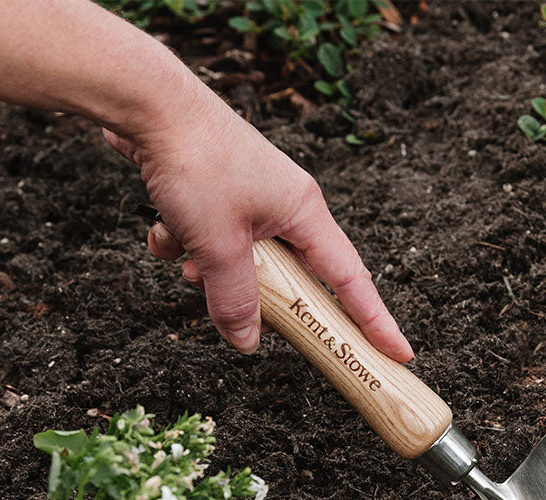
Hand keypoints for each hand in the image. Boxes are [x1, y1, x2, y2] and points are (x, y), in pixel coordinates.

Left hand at [104, 82, 412, 361]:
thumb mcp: (219, 245)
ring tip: (186, 253)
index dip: (375, 320)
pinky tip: (163, 227)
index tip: (398, 352)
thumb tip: (247, 343)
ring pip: (238, 259)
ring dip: (206, 265)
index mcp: (304, 212)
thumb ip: (235, 299)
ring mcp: (250, 197)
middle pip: (286, 276)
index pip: (351, 280)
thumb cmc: (196, 161)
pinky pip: (208, 238)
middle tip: (229, 299)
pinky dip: (184, 242)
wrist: (147, 101)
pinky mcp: (217, 192)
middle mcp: (284, 204)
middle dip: (249, 290)